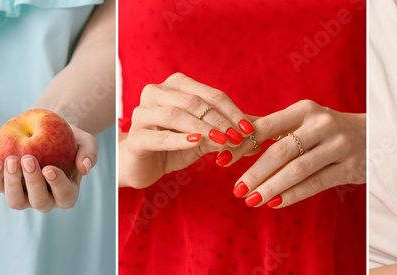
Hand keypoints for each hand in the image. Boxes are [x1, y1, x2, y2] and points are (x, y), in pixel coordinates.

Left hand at [0, 123, 96, 212]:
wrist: (47, 130)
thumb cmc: (70, 137)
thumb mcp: (85, 141)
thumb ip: (89, 153)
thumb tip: (86, 167)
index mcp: (66, 194)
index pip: (64, 195)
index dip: (57, 185)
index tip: (49, 168)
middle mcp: (44, 200)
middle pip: (38, 201)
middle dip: (31, 182)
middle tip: (27, 159)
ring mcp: (23, 195)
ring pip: (15, 200)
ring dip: (10, 182)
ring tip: (7, 160)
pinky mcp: (4, 185)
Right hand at [119, 72, 254, 187]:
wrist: (142, 166)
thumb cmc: (174, 146)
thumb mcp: (205, 137)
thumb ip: (227, 131)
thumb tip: (260, 133)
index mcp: (175, 86)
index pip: (210, 94)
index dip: (232, 110)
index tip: (250, 128)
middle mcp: (156, 93)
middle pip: (194, 102)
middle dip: (220, 120)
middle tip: (240, 136)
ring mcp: (142, 114)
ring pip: (175, 115)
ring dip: (203, 128)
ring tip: (224, 141)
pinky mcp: (136, 138)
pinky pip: (158, 136)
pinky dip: (180, 139)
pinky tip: (196, 142)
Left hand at [223, 100, 365, 207]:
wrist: (376, 135)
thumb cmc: (325, 130)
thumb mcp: (302, 121)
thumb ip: (270, 129)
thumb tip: (231, 139)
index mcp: (304, 110)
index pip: (265, 127)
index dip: (241, 144)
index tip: (220, 160)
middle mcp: (321, 124)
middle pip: (280, 151)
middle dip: (255, 172)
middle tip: (236, 190)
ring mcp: (338, 145)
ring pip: (297, 170)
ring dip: (271, 187)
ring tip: (251, 200)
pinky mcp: (350, 167)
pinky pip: (316, 184)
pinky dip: (292, 195)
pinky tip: (274, 203)